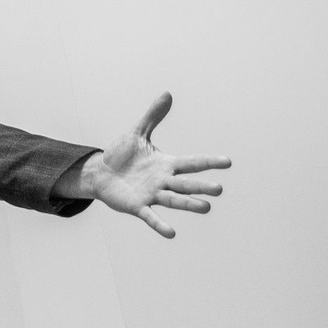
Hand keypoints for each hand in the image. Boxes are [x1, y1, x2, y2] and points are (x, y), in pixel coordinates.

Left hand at [62, 92, 227, 237]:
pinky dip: (160, 224)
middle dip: (201, 187)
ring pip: (174, 200)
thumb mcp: (137, 133)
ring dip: (189, 204)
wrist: (100, 172)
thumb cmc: (121, 154)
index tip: (228, 162)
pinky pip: (150, 217)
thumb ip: (153, 116)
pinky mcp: (137, 206)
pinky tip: (171, 233)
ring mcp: (152, 195)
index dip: (209, 162)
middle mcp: (163, 181)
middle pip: (186, 184)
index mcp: (166, 164)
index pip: (192, 163)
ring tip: (206, 207)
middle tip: (219, 189)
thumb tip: (167, 94)